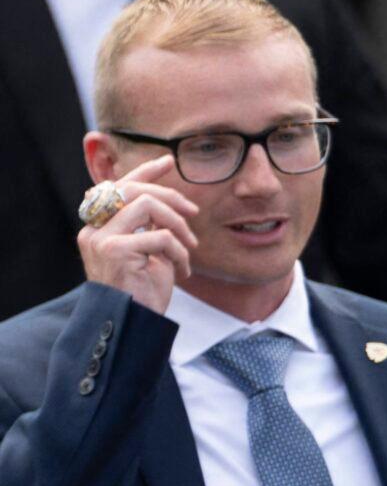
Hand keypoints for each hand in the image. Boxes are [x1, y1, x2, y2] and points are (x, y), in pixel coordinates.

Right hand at [75, 159, 196, 314]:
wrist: (134, 324)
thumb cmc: (143, 292)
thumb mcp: (149, 252)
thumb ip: (149, 226)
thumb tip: (166, 200)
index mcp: (98, 227)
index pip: (118, 188)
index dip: (144, 172)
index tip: (169, 161)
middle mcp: (93, 230)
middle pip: (132, 189)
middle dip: (169, 194)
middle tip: (193, 211)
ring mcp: (101, 239)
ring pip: (146, 205)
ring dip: (177, 223)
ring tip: (191, 246)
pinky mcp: (115, 251)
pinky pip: (160, 237)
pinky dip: (180, 252)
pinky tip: (182, 271)